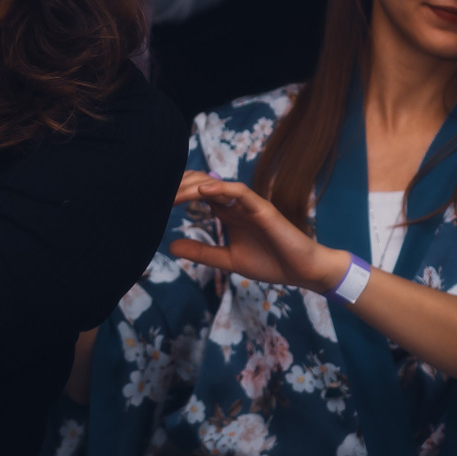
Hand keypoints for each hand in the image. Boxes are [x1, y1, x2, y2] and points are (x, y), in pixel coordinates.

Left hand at [167, 171, 348, 292]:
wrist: (302, 271)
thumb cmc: (270, 262)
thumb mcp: (228, 259)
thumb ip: (202, 252)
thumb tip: (171, 247)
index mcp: (228, 213)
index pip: (198, 195)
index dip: (177, 194)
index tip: (154, 201)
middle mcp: (236, 204)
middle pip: (202, 185)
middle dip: (179, 187)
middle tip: (156, 194)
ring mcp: (249, 204)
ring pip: (217, 184)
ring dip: (194, 186)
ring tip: (173, 193)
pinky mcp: (263, 208)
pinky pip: (241, 192)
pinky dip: (222, 187)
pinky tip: (203, 189)